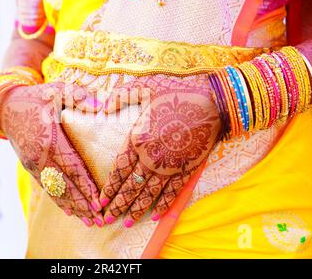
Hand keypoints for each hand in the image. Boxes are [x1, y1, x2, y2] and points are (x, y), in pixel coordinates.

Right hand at [0, 82, 103, 226]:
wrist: (6, 105)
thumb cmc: (37, 97)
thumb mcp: (57, 90)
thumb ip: (80, 97)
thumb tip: (103, 106)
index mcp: (49, 139)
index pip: (71, 167)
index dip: (85, 186)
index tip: (99, 201)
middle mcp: (39, 156)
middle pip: (64, 185)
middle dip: (82, 204)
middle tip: (100, 220)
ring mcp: (32, 164)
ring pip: (55, 190)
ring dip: (72, 207)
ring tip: (88, 221)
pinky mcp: (29, 166)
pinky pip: (46, 187)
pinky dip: (59, 200)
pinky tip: (70, 211)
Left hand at [100, 74, 220, 226]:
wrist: (212, 102)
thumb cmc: (176, 94)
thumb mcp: (144, 89)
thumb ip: (120, 98)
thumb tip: (103, 106)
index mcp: (138, 139)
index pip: (119, 170)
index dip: (109, 188)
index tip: (100, 202)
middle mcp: (151, 157)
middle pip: (131, 187)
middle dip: (118, 205)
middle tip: (107, 219)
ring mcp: (170, 166)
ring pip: (150, 194)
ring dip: (137, 209)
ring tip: (126, 222)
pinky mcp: (187, 169)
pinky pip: (173, 192)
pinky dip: (165, 205)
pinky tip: (156, 215)